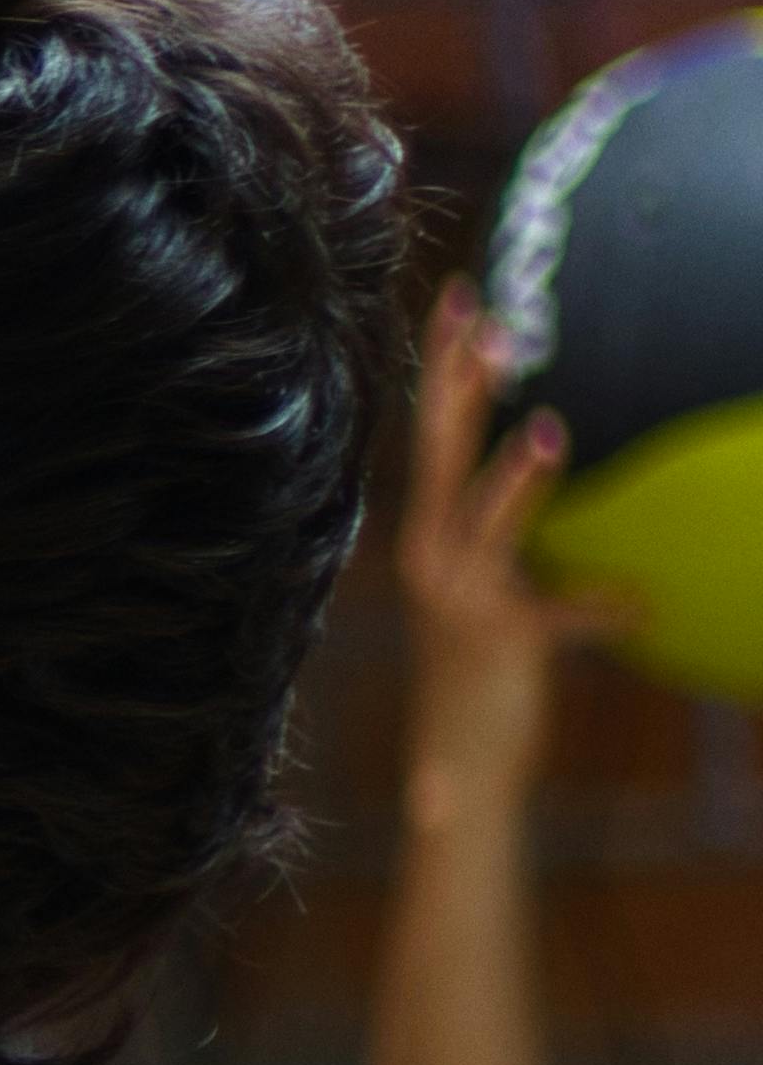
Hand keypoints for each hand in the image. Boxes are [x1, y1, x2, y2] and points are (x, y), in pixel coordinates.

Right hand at [397, 281, 626, 811]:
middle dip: (463, 388)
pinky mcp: (499, 639)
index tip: (459, 298)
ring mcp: (460, 597)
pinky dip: (599, 611)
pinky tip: (637, 604)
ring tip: (553, 431)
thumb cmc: (483, 673)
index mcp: (427, 536)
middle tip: (490, 323)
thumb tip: (561, 467)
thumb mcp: (492, 590)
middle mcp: (431, 556)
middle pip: (442, 455)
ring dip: (517, 479)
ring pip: (485, 524)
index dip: (443, 367)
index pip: (433, 434)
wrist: (458, 766)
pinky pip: (557, 615)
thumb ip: (516, 535)